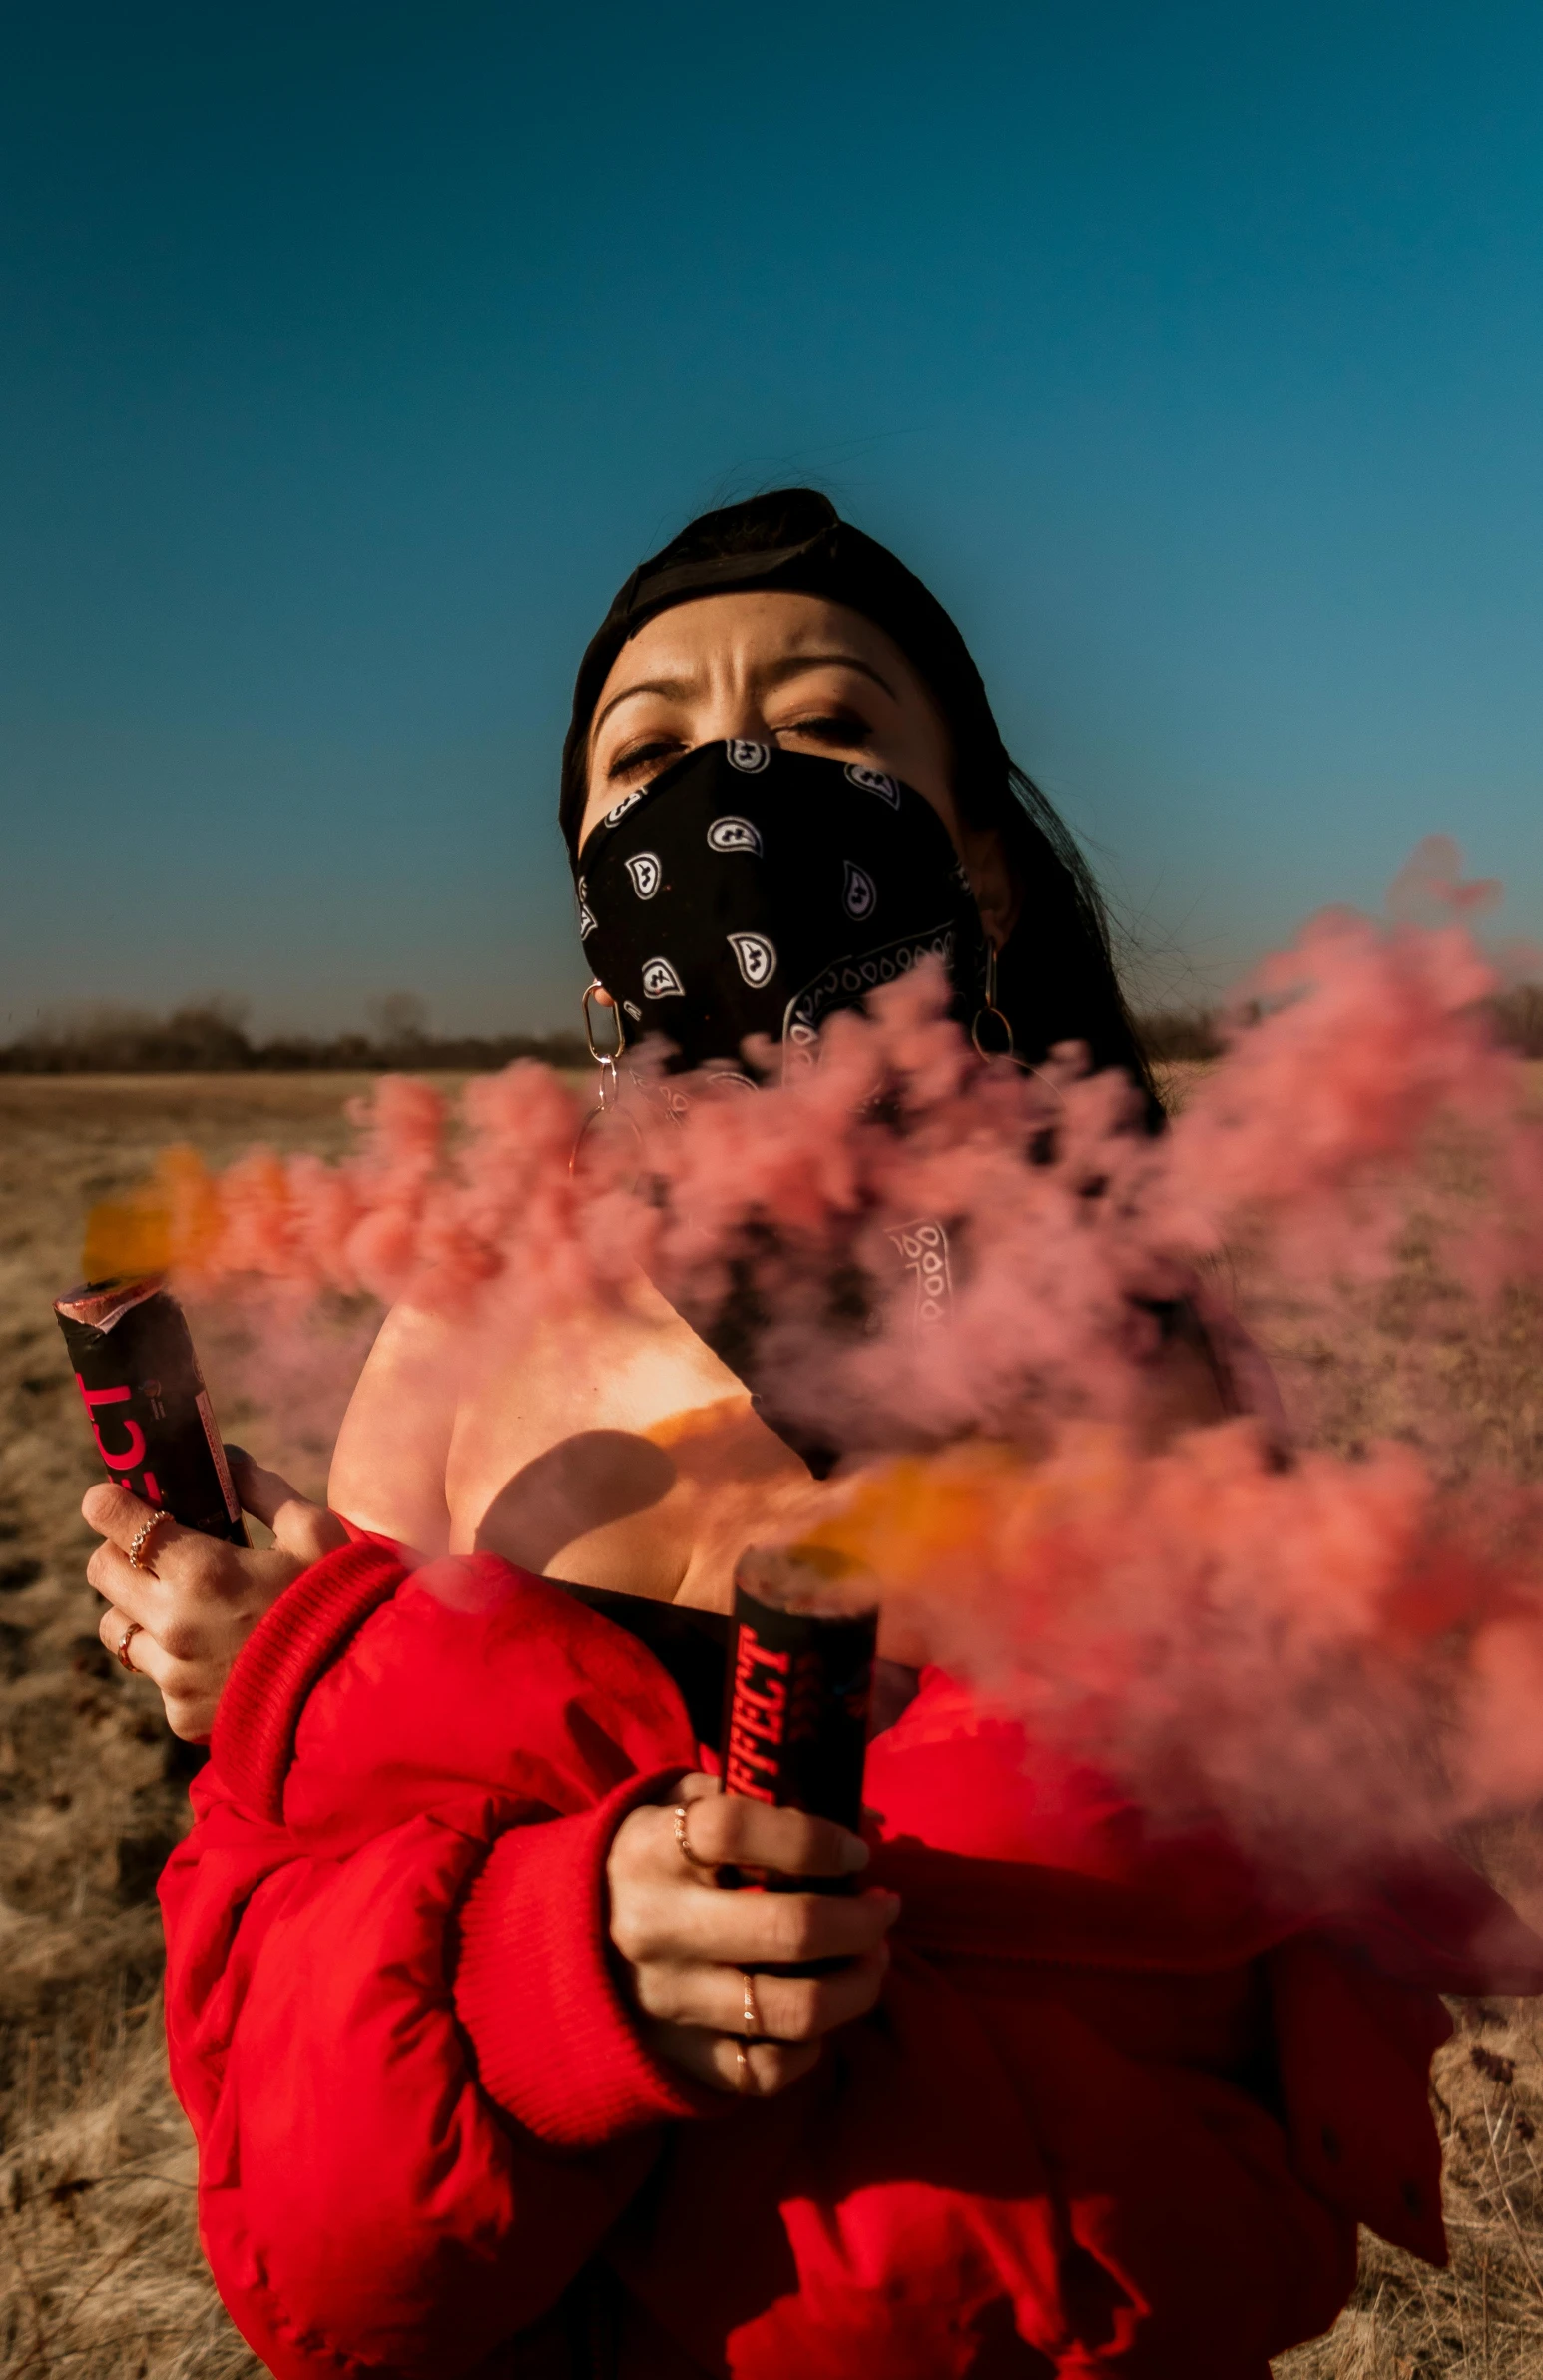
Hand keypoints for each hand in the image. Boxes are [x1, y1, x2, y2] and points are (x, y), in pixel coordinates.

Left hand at [84, 1451, 346, 1741]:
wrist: (358, 1690)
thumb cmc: (339, 1601)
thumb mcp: (314, 1532)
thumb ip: (263, 1489)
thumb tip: (225, 1459)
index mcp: (202, 1570)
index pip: (113, 1520)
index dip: (108, 1503)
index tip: (113, 1499)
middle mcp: (173, 1623)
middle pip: (100, 1571)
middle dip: (119, 1552)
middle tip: (154, 1551)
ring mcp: (173, 1674)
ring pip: (114, 1628)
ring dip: (135, 1610)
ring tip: (181, 1608)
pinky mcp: (181, 1714)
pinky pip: (154, 1677)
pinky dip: (173, 1662)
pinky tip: (215, 1656)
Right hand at [606, 1773, 899, 2098]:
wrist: (551, 1946)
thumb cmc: (640, 1861)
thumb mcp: (670, 1806)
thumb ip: (746, 1797)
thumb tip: (847, 1811)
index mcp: (650, 1850)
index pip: (737, 1831)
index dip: (814, 1839)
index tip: (855, 1853)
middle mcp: (655, 1928)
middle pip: (790, 1930)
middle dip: (862, 1921)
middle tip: (885, 1909)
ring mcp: (667, 2003)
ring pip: (794, 2010)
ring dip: (857, 1985)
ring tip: (873, 1960)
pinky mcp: (675, 2061)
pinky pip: (767, 2071)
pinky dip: (810, 2046)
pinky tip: (820, 2017)